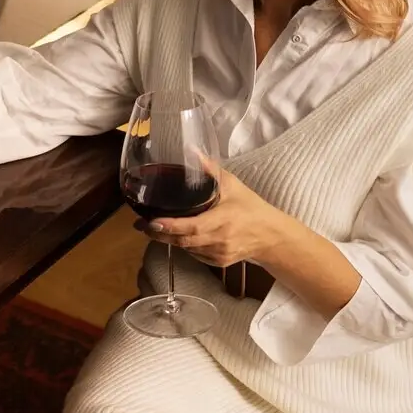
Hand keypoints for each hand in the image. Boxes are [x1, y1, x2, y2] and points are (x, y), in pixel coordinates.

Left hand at [140, 160, 290, 267]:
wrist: (271, 236)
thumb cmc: (250, 207)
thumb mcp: (232, 184)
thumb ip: (209, 169)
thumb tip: (190, 150)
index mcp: (224, 219)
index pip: (193, 227)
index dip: (171, 226)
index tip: (152, 221)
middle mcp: (221, 240)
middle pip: (184, 241)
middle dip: (160, 234)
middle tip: (141, 224)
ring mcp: (219, 253)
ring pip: (186, 248)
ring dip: (169, 239)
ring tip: (152, 228)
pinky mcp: (219, 262)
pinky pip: (194, 254)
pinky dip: (184, 245)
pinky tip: (177, 236)